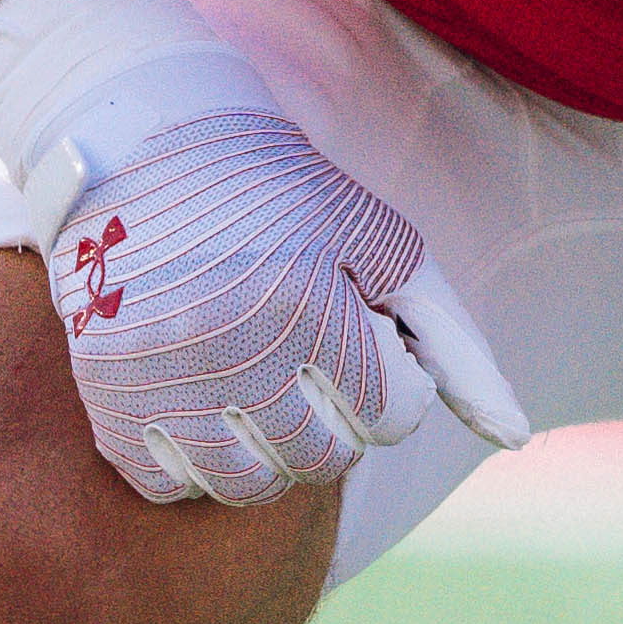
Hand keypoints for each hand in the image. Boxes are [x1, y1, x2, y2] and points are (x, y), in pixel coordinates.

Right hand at [0, 0, 527, 506]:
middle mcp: (234, 350)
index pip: (391, 417)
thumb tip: (517, 439)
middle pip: (323, 459)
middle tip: (307, 359)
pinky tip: (198, 399)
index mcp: (311, 305)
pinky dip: (189, 459)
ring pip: (245, 484)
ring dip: (268, 448)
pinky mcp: (105, 392)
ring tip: (259, 388)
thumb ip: (454, 346)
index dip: (389, 379)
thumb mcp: (382, 244)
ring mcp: (163, 378)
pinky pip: (163, 481)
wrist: (139, 139)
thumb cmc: (280, 192)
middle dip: (334, 417)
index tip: (359, 332)